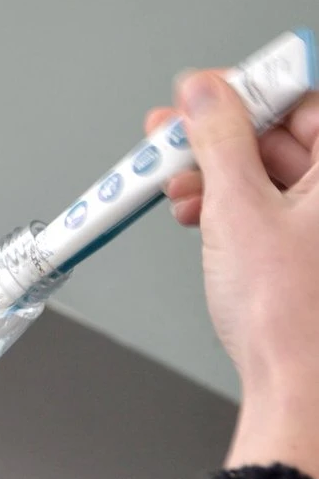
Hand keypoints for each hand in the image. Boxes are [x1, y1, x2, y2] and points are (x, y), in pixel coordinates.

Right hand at [146, 73, 318, 478]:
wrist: (297, 391)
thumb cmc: (292, 320)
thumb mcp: (239, 210)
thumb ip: (218, 140)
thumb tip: (205, 94)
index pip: (306, 100)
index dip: (251, 87)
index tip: (207, 89)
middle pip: (282, 134)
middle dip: (219, 134)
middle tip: (172, 134)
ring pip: (267, 172)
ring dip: (214, 172)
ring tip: (173, 183)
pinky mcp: (305, 251)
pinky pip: (265, 206)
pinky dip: (225, 204)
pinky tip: (194, 212)